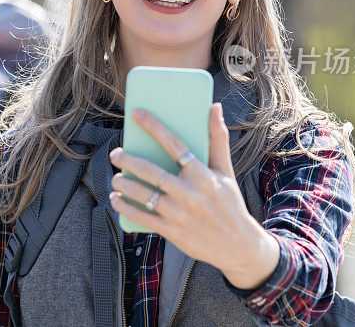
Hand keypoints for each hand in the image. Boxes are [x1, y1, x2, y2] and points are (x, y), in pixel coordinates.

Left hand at [108, 103, 279, 289]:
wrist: (238, 246)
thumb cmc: (230, 203)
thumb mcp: (226, 171)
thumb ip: (217, 139)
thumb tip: (214, 107)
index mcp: (203, 175)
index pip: (174, 144)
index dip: (154, 127)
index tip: (137, 114)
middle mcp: (190, 193)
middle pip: (151, 171)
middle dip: (128, 160)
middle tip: (115, 154)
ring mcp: (179, 214)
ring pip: (143, 195)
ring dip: (124, 184)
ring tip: (116, 177)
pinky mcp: (172, 231)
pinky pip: (142, 217)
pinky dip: (125, 207)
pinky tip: (116, 199)